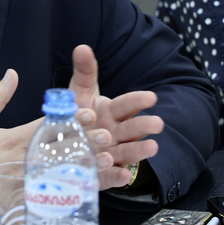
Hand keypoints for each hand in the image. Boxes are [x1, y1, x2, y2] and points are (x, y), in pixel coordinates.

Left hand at [67, 44, 163, 189]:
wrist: (66, 144)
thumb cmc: (79, 115)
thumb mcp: (79, 93)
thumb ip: (84, 72)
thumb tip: (82, 48)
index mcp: (111, 112)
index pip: (127, 105)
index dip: (137, 101)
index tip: (151, 97)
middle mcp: (115, 133)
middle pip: (131, 129)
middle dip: (144, 125)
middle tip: (157, 123)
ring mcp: (111, 153)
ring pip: (128, 152)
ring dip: (139, 151)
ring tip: (153, 147)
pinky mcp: (103, 174)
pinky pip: (112, 176)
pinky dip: (118, 177)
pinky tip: (124, 176)